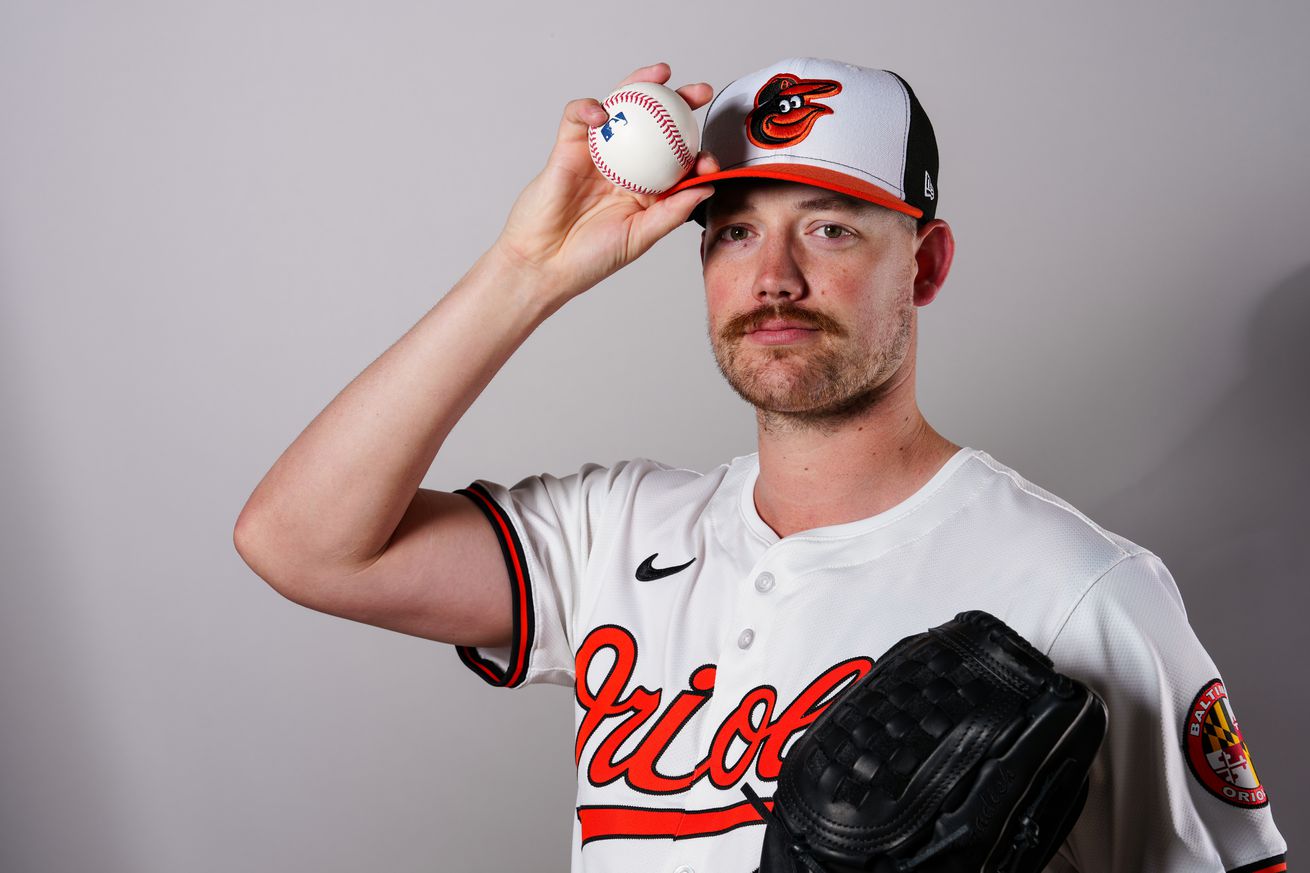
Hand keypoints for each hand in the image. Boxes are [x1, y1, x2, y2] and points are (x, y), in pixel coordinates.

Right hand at [491, 63, 718, 300]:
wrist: (544, 264)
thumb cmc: (589, 259)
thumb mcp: (641, 237)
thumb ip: (672, 212)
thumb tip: (706, 187)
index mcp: (644, 189)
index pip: (676, 159)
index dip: (696, 151)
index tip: (707, 158)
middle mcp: (624, 166)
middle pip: (653, 125)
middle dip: (678, 103)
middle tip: (698, 92)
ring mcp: (596, 155)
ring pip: (619, 110)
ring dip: (638, 87)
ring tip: (660, 76)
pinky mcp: (567, 149)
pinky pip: (578, 118)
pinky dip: (589, 108)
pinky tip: (604, 112)